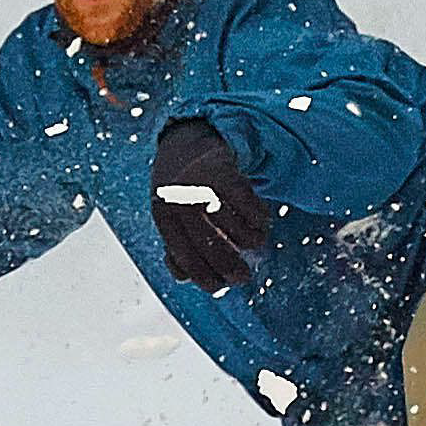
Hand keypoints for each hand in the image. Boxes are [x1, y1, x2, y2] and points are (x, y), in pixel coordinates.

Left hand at [150, 119, 270, 290]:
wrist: (186, 141)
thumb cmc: (181, 190)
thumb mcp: (169, 216)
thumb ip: (176, 246)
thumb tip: (186, 277)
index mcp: (164, 218)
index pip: (186, 260)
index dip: (206, 279)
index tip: (222, 285)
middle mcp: (181, 202)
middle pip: (213, 250)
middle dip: (232, 270)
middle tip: (243, 276)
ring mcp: (203, 187)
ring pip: (238, 232)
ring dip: (252, 241)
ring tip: (254, 239)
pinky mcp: (225, 173)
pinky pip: (252, 210)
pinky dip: (261, 220)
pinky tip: (260, 220)